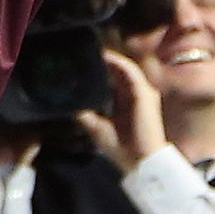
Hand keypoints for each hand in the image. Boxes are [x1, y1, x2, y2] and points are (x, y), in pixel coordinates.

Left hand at [77, 47, 169, 175]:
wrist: (140, 162)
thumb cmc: (121, 148)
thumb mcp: (96, 127)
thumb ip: (84, 113)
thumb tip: (69, 103)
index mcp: (125, 101)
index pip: (112, 78)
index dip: (99, 69)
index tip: (82, 61)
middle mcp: (135, 94)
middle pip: (118, 70)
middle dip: (102, 61)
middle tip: (84, 51)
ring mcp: (142, 92)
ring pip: (124, 67)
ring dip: (109, 58)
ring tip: (93, 51)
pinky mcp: (145, 93)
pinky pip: (131, 72)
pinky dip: (117, 62)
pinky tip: (105, 57)